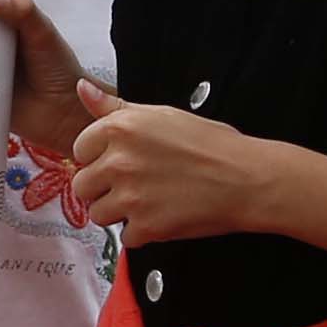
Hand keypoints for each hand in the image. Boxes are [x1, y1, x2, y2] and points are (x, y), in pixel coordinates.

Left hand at [62, 85, 288, 244]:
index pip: (79, 150)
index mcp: (120, 129)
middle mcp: (119, 162)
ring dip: (119, 213)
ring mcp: (130, 197)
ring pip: (98, 214)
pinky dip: (142, 232)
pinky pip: (125, 236)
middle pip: (83, 186)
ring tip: (148, 201)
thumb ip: (114, 107)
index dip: (99, 158)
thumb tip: (82, 90)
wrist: (246, 179)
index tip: (119, 161)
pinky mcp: (145, 227)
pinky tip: (162, 215)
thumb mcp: (161, 114)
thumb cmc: (212, 145)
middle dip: (103, 189)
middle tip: (134, 185)